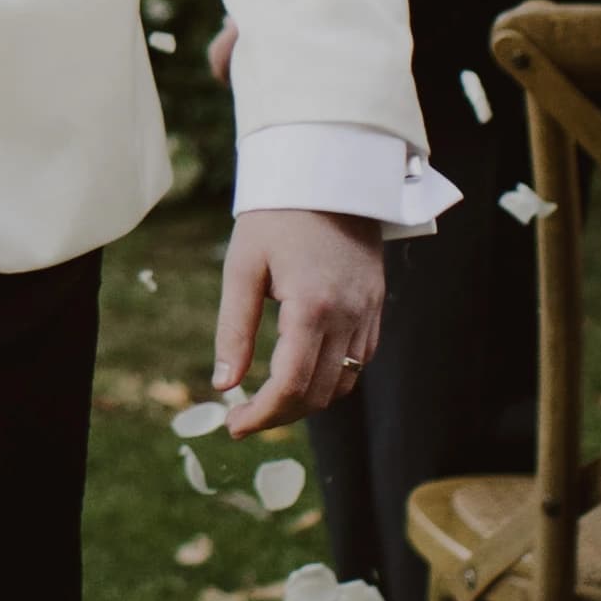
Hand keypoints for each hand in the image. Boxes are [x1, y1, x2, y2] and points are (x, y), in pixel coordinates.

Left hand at [211, 202, 385, 434]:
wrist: (329, 174)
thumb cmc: (277, 215)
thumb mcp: (242, 267)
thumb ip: (233, 328)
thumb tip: (224, 385)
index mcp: (312, 307)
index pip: (289, 385)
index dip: (261, 415)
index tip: (233, 426)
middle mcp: (348, 317)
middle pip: (318, 394)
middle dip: (280, 415)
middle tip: (243, 417)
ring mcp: (369, 313)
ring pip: (344, 383)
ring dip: (307, 401)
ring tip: (269, 400)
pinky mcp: (377, 307)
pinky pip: (360, 361)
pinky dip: (332, 378)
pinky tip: (302, 372)